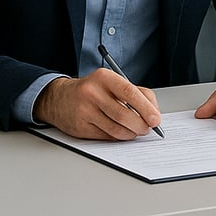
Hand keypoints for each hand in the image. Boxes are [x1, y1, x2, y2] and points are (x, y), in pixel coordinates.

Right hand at [33, 68, 160, 139]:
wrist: (59, 99)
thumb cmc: (92, 90)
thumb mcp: (112, 83)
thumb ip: (135, 93)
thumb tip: (154, 113)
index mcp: (104, 77)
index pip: (129, 93)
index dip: (146, 108)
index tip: (156, 119)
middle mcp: (92, 92)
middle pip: (124, 115)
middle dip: (141, 125)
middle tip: (147, 128)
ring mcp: (85, 111)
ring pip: (117, 130)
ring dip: (131, 134)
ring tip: (135, 130)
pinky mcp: (81, 127)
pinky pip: (107, 137)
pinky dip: (119, 137)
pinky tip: (120, 132)